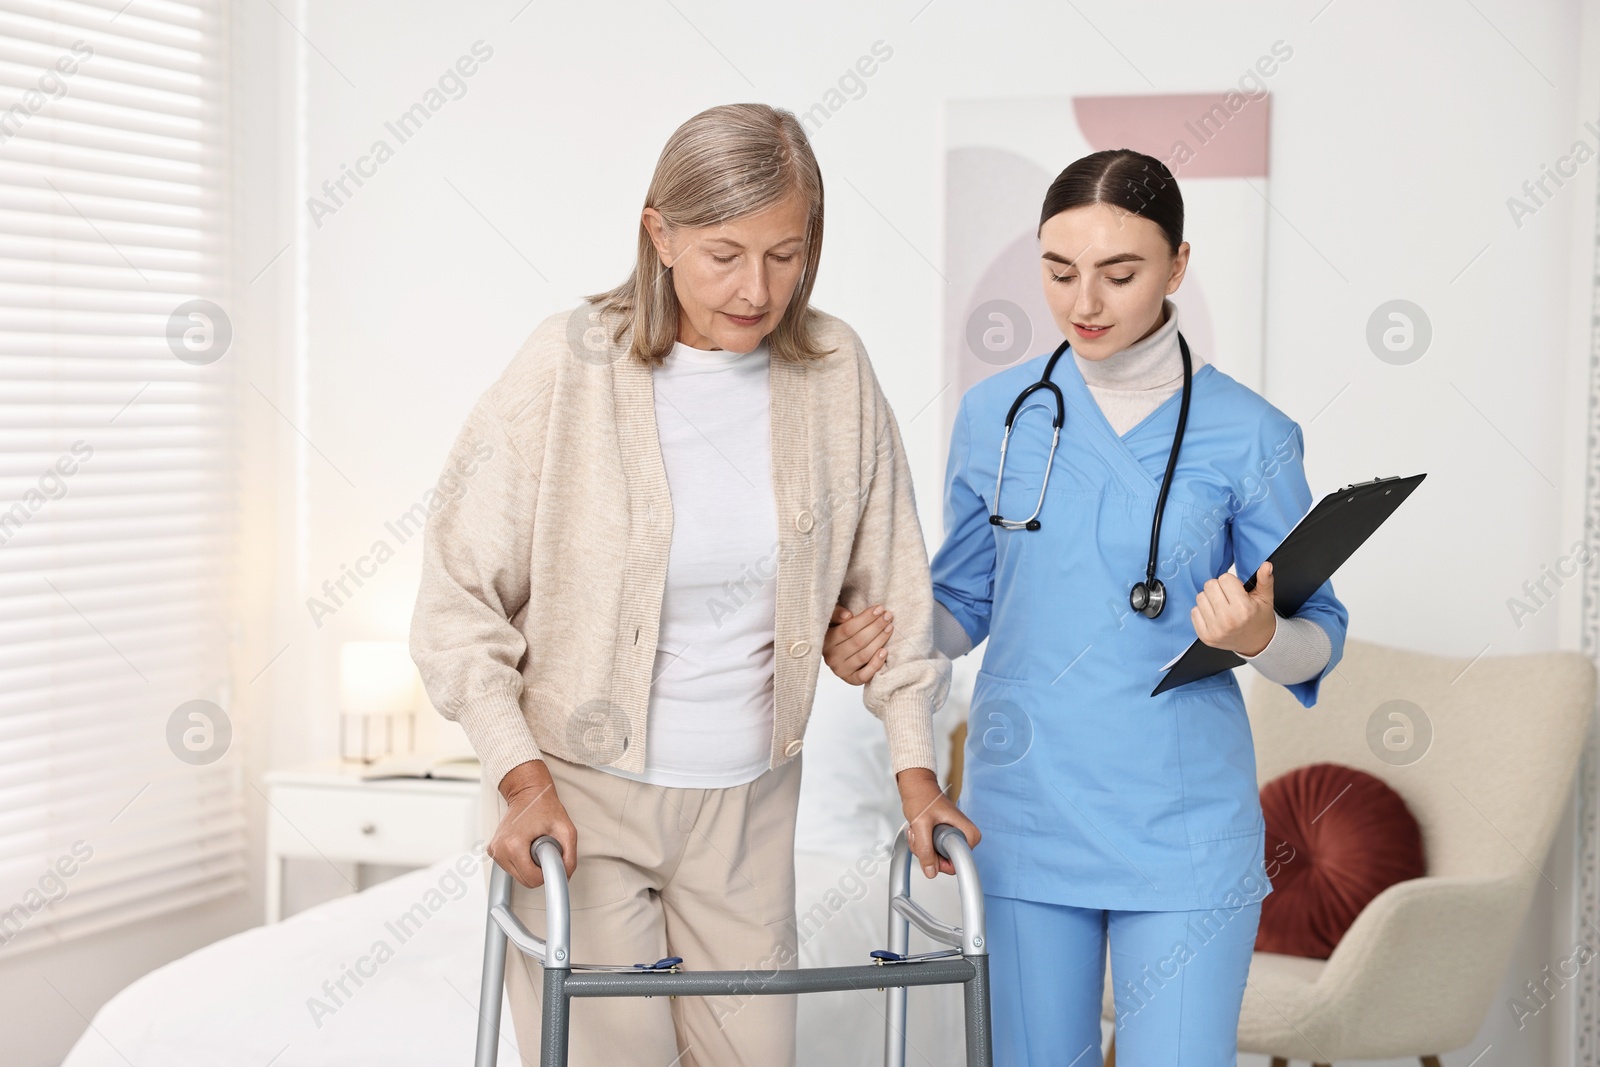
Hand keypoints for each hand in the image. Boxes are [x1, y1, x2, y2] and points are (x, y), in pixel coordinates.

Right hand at [489, 760, 578, 888]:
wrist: (528, 793)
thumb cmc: (544, 806)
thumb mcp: (566, 830)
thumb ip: (569, 857)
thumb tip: (565, 875)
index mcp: (513, 845)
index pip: (532, 880)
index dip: (547, 872)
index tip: (551, 858)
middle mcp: (500, 849)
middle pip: (525, 881)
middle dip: (538, 869)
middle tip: (544, 848)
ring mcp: (494, 851)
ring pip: (518, 876)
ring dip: (530, 866)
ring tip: (535, 845)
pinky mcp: (493, 851)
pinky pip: (512, 868)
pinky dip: (522, 862)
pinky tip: (526, 846)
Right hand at [822, 602, 893, 684]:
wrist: (837, 655)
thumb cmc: (837, 632)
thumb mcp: (832, 620)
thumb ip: (837, 614)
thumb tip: (847, 615)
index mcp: (825, 640)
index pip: (848, 629)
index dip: (865, 619)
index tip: (879, 609)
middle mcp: (832, 657)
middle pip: (858, 641)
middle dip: (876, 627)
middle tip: (888, 616)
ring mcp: (841, 670)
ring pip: (863, 656)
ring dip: (879, 641)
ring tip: (889, 628)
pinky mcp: (851, 680)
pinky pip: (864, 675)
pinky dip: (876, 664)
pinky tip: (885, 651)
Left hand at [895, 767, 980, 878]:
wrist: (917, 787)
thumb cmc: (922, 797)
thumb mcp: (921, 824)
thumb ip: (925, 850)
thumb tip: (930, 871)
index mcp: (968, 833)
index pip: (959, 862)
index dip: (941, 860)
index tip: (930, 845)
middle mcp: (964, 837)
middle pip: (946, 862)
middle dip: (928, 852)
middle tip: (920, 834)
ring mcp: (954, 838)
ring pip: (937, 859)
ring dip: (921, 847)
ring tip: (918, 829)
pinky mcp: (944, 839)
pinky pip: (932, 852)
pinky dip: (921, 845)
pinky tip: (918, 831)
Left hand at [1192, 560, 1275, 656]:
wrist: (1256, 642)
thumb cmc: (1259, 617)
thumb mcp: (1265, 598)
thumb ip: (1265, 580)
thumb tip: (1266, 565)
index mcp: (1244, 608)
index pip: (1224, 578)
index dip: (1231, 582)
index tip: (1237, 591)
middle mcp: (1228, 620)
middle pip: (1209, 586)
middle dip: (1219, 588)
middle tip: (1228, 598)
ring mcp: (1215, 630)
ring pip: (1200, 597)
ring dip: (1209, 599)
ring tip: (1221, 607)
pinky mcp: (1205, 636)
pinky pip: (1194, 612)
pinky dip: (1202, 611)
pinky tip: (1214, 616)